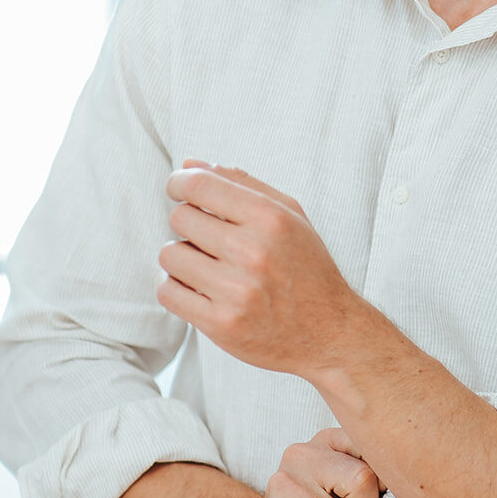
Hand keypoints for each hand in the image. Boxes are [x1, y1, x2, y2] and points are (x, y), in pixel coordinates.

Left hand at [158, 161, 362, 375]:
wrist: (329, 331)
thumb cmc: (307, 268)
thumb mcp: (290, 215)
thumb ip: (241, 184)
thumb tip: (189, 165)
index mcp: (270, 219)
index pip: (200, 185)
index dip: (179, 182)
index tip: (178, 188)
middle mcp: (253, 252)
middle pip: (181, 218)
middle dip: (187, 221)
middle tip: (206, 235)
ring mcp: (236, 291)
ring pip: (170, 254)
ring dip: (181, 256)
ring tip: (205, 262)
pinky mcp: (221, 324)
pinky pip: (167, 292)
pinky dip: (174, 285)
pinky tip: (194, 285)